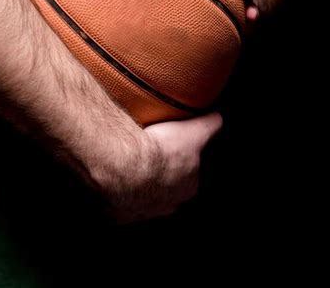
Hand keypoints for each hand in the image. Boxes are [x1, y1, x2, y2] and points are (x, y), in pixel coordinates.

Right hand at [101, 112, 222, 223]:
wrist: (127, 167)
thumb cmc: (161, 152)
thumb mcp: (194, 131)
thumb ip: (209, 125)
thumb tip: (217, 117)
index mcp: (187, 188)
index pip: (190, 175)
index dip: (183, 161)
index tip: (172, 148)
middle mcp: (166, 204)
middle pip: (167, 188)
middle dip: (160, 175)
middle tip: (149, 153)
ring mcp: (141, 210)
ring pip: (141, 196)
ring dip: (136, 183)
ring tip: (128, 162)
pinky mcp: (118, 213)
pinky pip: (118, 202)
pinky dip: (116, 190)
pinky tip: (112, 174)